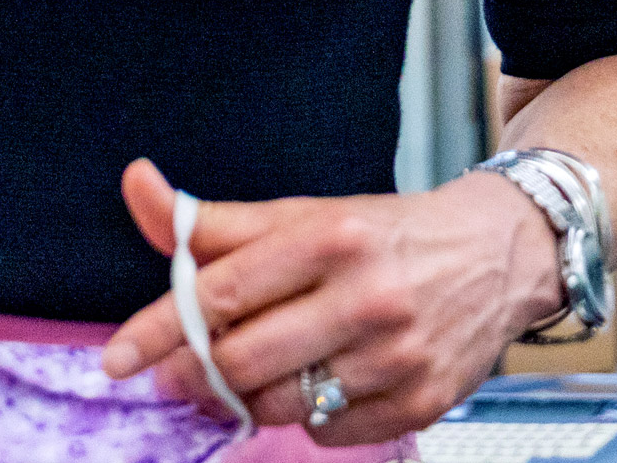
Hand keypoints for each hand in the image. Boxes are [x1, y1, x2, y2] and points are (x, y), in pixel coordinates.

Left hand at [98, 157, 563, 447]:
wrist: (498, 254)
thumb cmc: (384, 236)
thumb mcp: (303, 214)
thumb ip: (214, 219)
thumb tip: (136, 185)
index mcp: (333, 236)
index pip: (222, 292)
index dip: (159, 328)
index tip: (118, 357)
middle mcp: (369, 296)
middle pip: (244, 359)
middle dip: (195, 374)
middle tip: (174, 375)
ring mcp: (398, 357)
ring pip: (281, 404)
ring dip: (247, 397)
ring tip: (247, 375)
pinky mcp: (420, 402)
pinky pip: (328, 432)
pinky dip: (308, 416)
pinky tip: (320, 382)